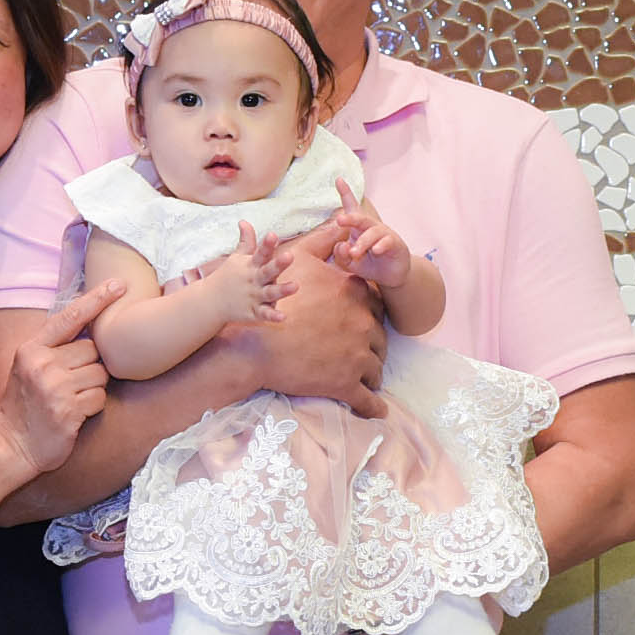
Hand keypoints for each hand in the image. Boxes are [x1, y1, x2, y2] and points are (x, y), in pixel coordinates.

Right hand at [0, 279, 123, 475]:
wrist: (12, 446)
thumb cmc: (25, 405)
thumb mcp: (27, 367)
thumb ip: (53, 346)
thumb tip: (90, 324)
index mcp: (31, 349)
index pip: (70, 317)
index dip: (97, 299)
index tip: (119, 284)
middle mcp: (42, 364)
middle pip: (92, 350)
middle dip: (90, 366)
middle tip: (71, 384)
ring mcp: (55, 387)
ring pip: (100, 374)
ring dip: (93, 387)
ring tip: (71, 399)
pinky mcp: (68, 410)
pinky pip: (99, 397)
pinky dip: (93, 406)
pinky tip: (74, 413)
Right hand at [190, 221, 292, 324]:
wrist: (211, 301)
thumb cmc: (229, 276)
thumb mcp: (237, 257)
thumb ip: (246, 241)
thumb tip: (244, 221)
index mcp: (251, 265)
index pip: (260, 252)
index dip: (267, 244)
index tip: (273, 234)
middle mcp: (254, 280)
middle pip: (267, 271)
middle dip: (278, 264)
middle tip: (289, 256)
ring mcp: (254, 296)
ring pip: (270, 293)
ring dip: (282, 290)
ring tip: (296, 286)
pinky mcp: (253, 312)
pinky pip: (264, 314)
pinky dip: (272, 316)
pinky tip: (283, 317)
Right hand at [230, 237, 385, 416]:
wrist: (255, 344)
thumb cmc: (273, 298)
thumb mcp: (299, 258)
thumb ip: (322, 240)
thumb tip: (338, 223)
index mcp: (357, 297)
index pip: (377, 310)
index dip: (370, 319)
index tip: (362, 327)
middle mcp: (364, 326)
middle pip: (380, 341)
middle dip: (373, 349)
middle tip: (363, 356)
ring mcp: (358, 357)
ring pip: (376, 370)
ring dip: (372, 376)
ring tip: (367, 382)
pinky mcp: (347, 385)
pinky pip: (369, 401)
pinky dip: (374, 408)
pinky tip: (377, 412)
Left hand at [330, 185, 413, 288]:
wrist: (390, 275)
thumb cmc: (369, 265)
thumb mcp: (351, 264)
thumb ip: (342, 256)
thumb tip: (342, 246)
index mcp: (358, 229)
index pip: (352, 209)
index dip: (346, 194)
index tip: (338, 180)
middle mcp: (370, 228)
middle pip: (361, 218)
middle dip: (350, 218)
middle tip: (339, 219)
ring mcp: (384, 234)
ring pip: (372, 232)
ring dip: (363, 242)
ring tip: (354, 253)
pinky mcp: (395, 244)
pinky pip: (388, 242)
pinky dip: (381, 246)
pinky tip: (376, 250)